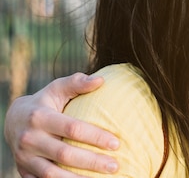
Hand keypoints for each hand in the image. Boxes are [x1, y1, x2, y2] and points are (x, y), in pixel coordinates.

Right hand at [4, 73, 119, 177]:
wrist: (12, 121)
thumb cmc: (44, 102)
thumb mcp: (56, 88)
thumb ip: (77, 83)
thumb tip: (100, 80)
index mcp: (40, 117)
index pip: (72, 129)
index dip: (95, 136)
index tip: (116, 143)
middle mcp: (30, 139)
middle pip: (65, 154)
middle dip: (92, 162)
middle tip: (115, 166)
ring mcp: (25, 158)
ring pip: (52, 175)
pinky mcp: (24, 171)